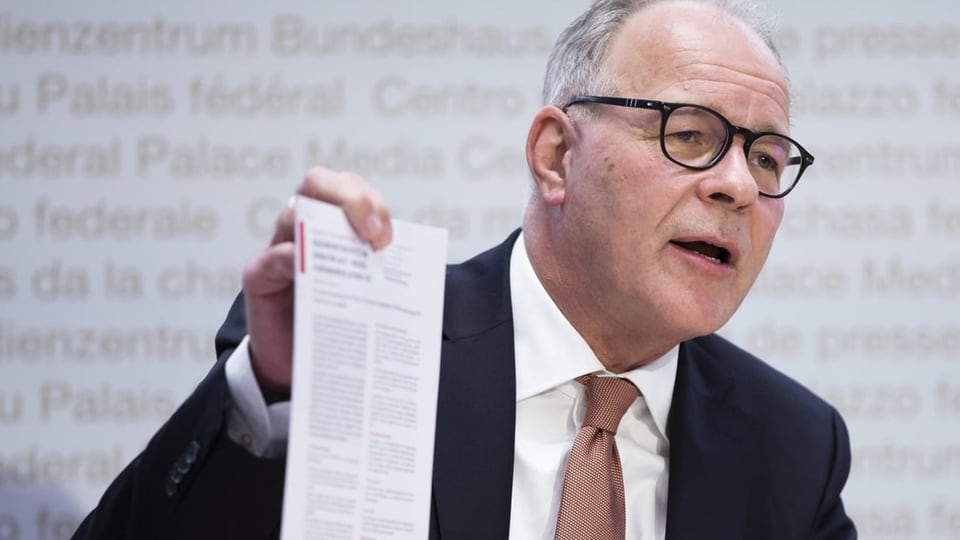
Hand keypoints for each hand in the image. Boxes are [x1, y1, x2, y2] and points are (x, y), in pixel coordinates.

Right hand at [241, 167, 392, 391]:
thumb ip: (382, 274)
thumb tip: (420, 275)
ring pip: (294, 214)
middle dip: (350, 199)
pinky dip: (291, 258)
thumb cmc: (336, 323)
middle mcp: (304, 228)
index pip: (347, 188)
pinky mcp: (259, 276)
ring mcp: (278, 248)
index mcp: (333, 225)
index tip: (387, 238)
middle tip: (374, 236)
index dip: (369, 201)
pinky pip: (273, 257)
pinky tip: (307, 270)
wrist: (297, 364)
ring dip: (326, 230)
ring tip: (352, 257)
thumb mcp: (365, 293)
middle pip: (318, 183)